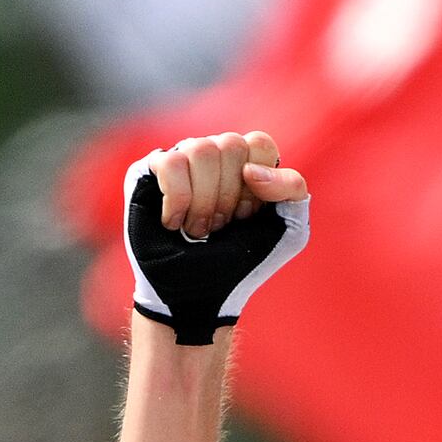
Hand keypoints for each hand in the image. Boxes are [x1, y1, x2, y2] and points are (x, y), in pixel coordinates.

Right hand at [125, 133, 311, 344]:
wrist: (199, 298)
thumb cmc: (241, 265)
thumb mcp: (290, 231)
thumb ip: (293, 189)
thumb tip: (251, 169)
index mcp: (246, 165)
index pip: (259, 143)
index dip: (257, 184)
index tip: (246, 217)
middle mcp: (213, 156)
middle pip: (231, 145)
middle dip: (229, 197)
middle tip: (220, 228)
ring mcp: (180, 160)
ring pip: (201, 150)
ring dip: (204, 203)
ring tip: (198, 230)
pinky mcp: (147, 171)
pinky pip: (170, 163)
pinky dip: (178, 201)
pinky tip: (174, 223)